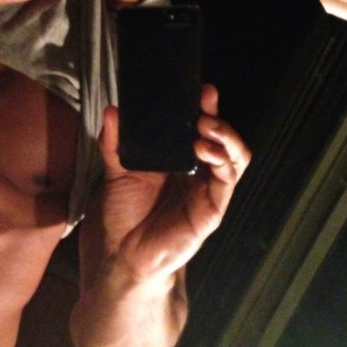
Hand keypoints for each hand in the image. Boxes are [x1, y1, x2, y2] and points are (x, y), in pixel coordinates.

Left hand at [98, 84, 250, 284]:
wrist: (122, 256)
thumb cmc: (122, 215)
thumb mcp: (116, 172)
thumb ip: (115, 143)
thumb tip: (111, 110)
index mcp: (178, 162)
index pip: (200, 130)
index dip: (204, 109)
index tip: (201, 90)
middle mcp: (197, 174)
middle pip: (222, 140)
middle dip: (218, 118)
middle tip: (205, 102)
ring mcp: (207, 191)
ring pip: (234, 157)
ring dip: (225, 136)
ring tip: (207, 125)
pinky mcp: (211, 209)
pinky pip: (226, 181)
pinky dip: (222, 161)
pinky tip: (204, 150)